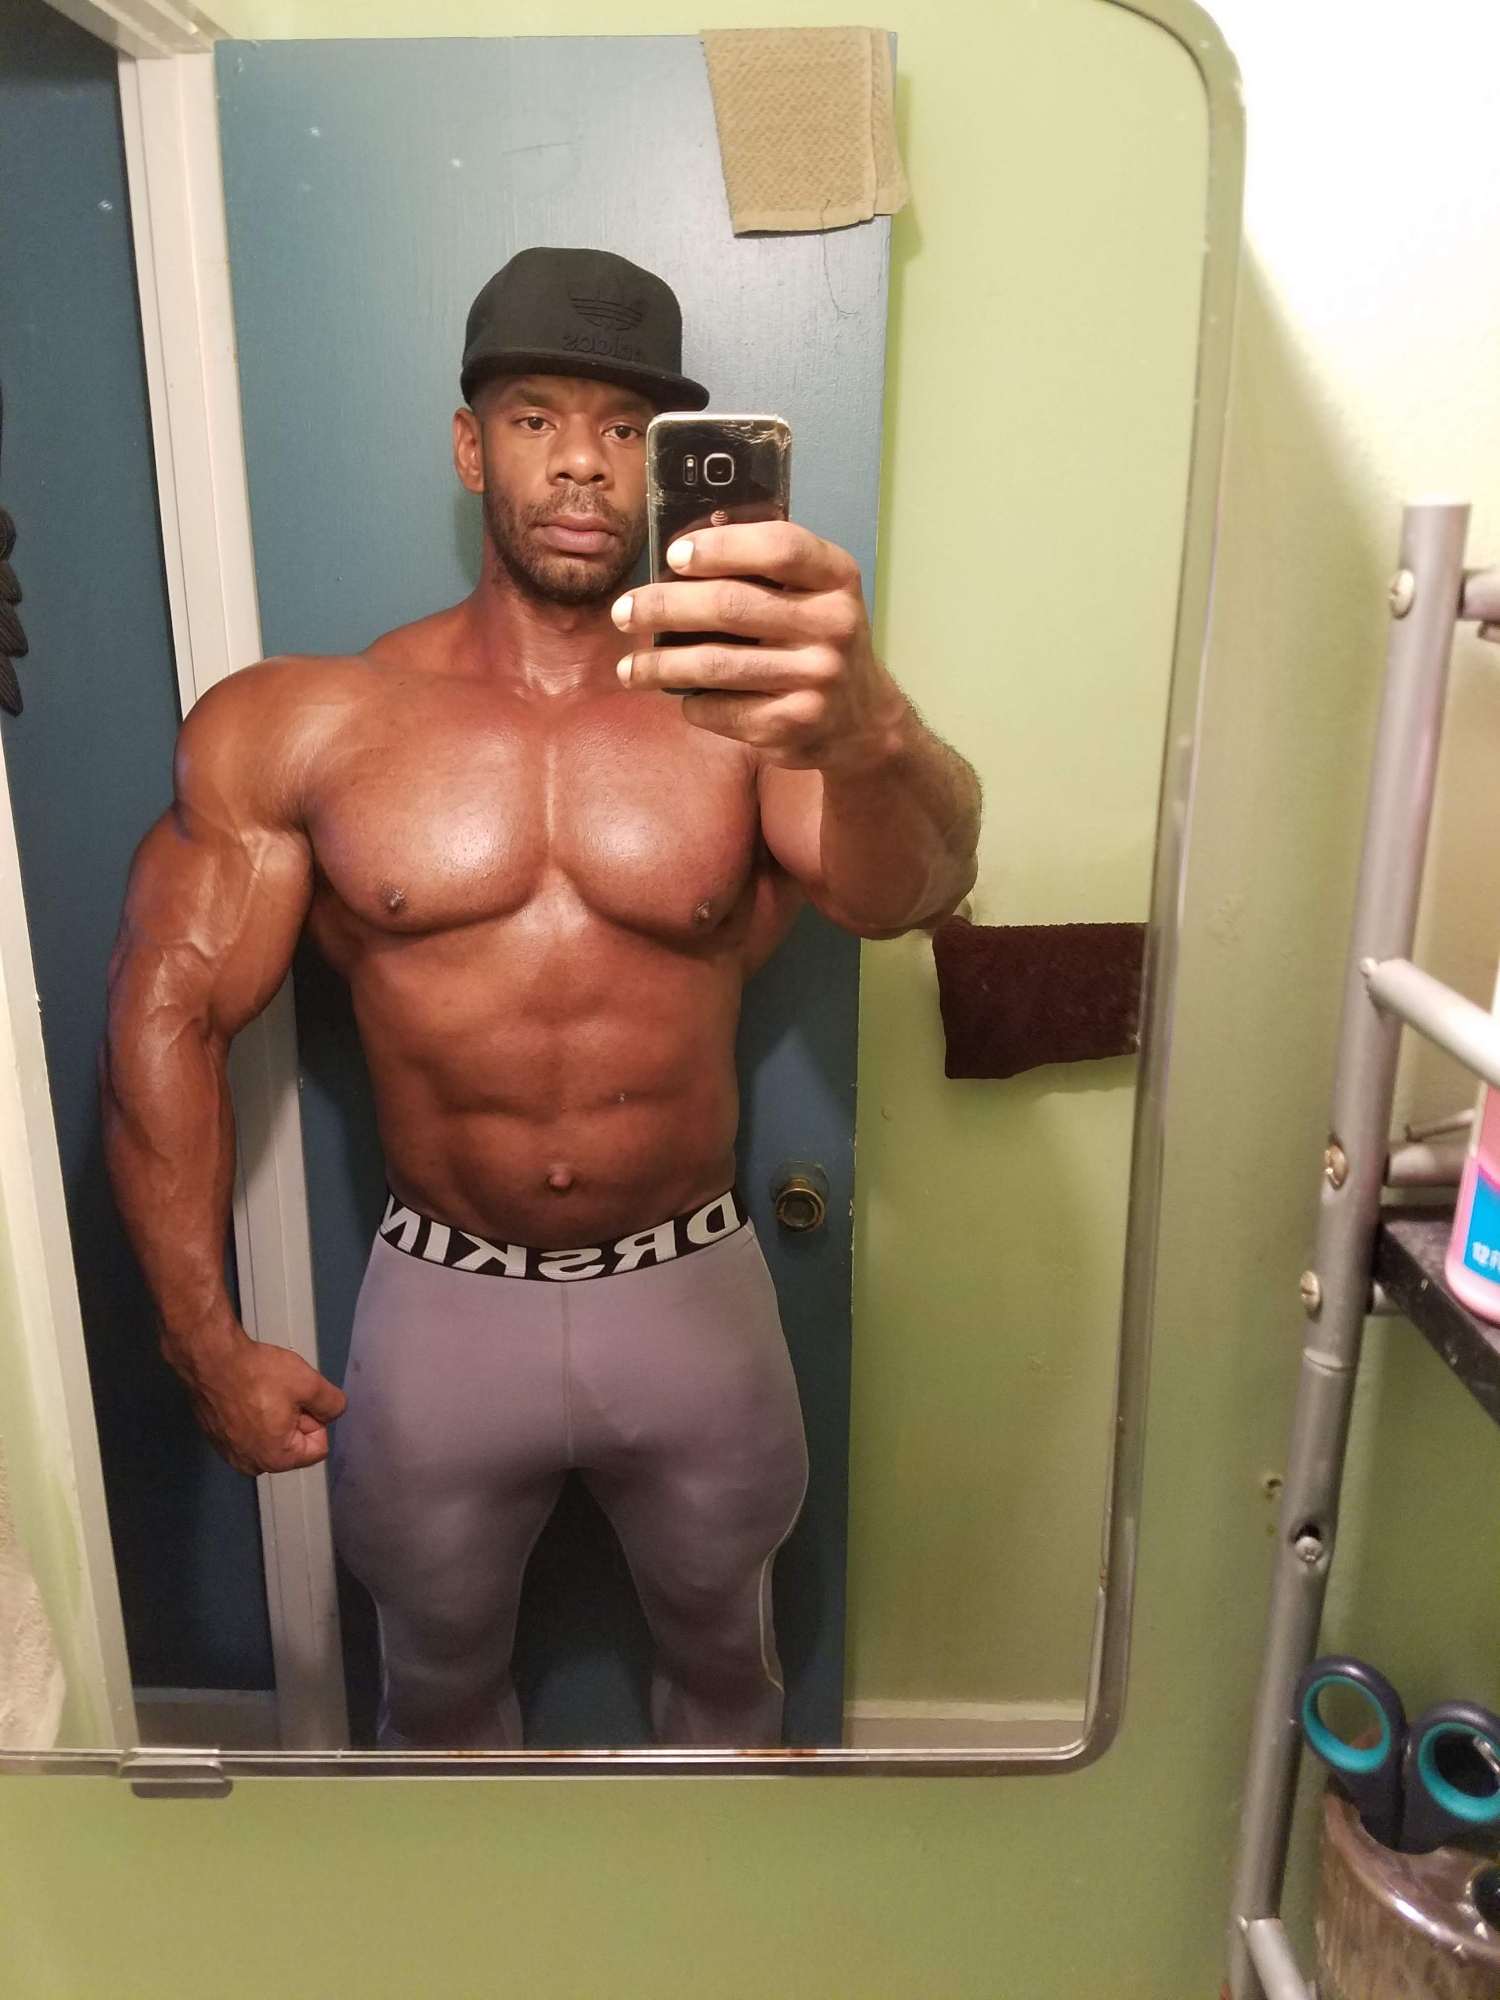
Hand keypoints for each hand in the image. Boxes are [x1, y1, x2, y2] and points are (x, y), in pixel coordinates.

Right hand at [172, 1328, 347, 1476]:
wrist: (210, 1359)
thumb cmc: (260, 1374)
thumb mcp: (310, 1384)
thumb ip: (332, 1404)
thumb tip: (331, 1415)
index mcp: (276, 1460)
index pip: (318, 1448)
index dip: (316, 1420)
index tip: (300, 1399)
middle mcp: (251, 1465)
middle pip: (292, 1445)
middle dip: (295, 1420)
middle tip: (282, 1392)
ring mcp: (229, 1453)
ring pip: (271, 1437)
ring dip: (274, 1416)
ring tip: (263, 1391)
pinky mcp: (215, 1438)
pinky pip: (248, 1432)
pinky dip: (252, 1416)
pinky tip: (245, 1394)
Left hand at [611, 522, 907, 771]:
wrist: (861, 720)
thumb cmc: (816, 640)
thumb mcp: (814, 593)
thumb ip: (765, 570)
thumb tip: (679, 556)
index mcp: (837, 579)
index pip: (780, 548)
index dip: (721, 547)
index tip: (673, 555)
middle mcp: (833, 627)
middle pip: (730, 607)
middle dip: (663, 607)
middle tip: (624, 612)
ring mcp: (814, 680)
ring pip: (714, 665)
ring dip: (658, 665)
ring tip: (628, 666)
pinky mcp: (791, 726)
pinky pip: (719, 709)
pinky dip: (691, 703)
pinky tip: (683, 697)